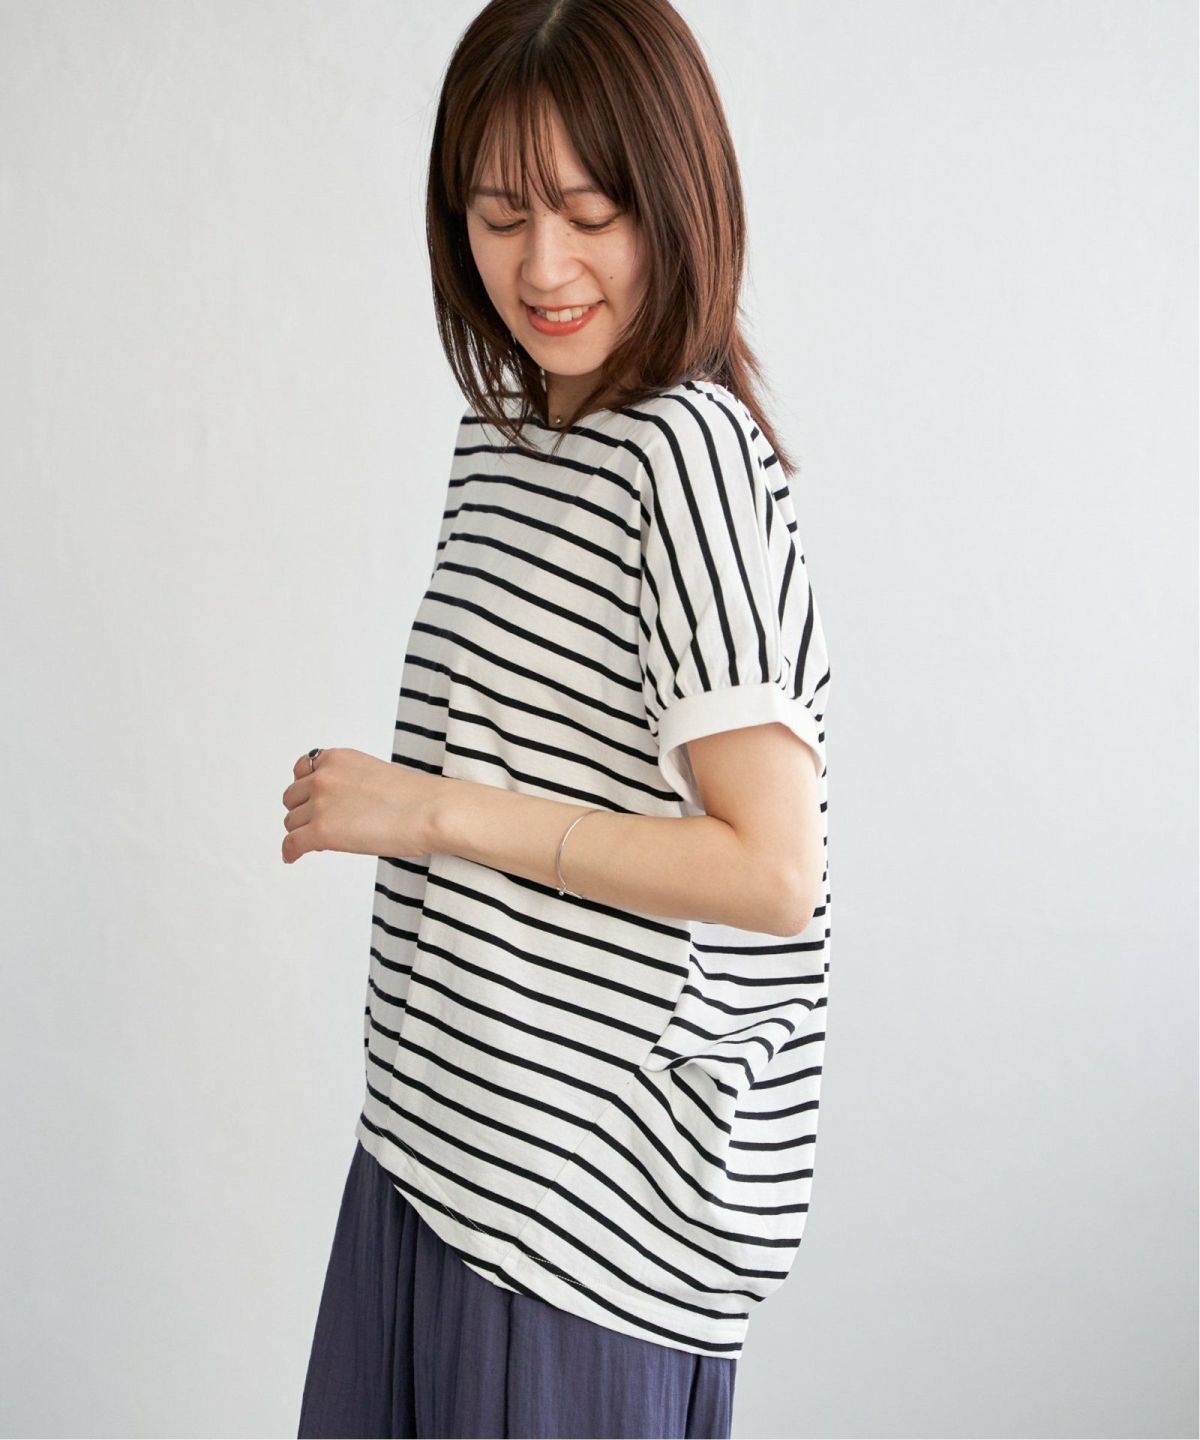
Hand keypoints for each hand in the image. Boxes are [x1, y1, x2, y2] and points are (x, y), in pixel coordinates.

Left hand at [281, 748, 437, 863]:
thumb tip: (338, 807)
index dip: (307, 789)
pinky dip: (290, 852)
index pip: (302, 770)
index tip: (315, 801)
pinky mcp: (320, 832)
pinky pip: (291, 844)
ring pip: (292, 823)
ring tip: (326, 842)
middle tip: (325, 824)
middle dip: (304, 811)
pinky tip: (293, 857)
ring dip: (304, 832)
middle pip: (292, 799)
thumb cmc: (415, 797)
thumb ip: (348, 782)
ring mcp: (319, 804)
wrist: (430, 811)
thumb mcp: (373, 773)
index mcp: (337, 758)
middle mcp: (323, 777)